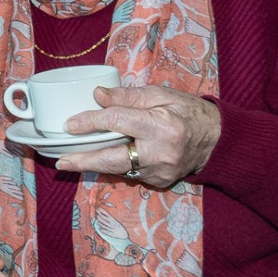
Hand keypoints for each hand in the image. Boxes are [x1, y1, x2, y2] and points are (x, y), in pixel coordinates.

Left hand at [58, 85, 221, 186]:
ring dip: (94, 164)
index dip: (90, 122)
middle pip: (113, 159)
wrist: (217, 140)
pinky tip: (99, 160)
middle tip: (60, 161)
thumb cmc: (187, 111)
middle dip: (83, 160)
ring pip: (119, 169)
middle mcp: (160, 153)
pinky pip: (130, 173)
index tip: (69, 124)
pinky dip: (114, 165)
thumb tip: (97, 95)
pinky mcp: (160, 182)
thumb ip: (127, 97)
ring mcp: (160, 172)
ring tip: (69, 161)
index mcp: (161, 126)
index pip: (117, 122)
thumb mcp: (160, 94)